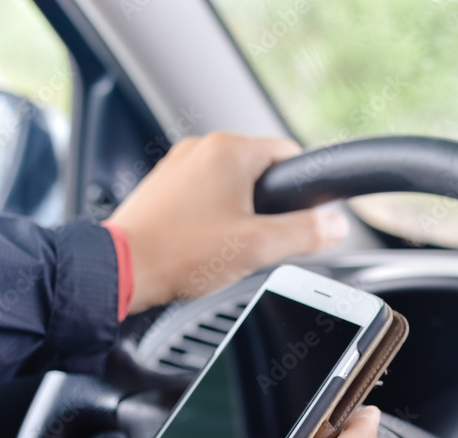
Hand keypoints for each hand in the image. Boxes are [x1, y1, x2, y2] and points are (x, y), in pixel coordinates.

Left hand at [108, 133, 348, 313]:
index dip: (303, 189)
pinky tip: (204, 245)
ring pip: (230, 185)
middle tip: (261, 241)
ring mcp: (178, 166)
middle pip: (260, 172)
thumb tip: (337, 225)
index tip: (304, 216)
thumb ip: (306, 233)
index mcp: (229, 150)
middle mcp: (202, 148)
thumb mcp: (259, 247)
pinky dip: (212, 218)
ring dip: (240, 213)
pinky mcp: (162, 187)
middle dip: (269, 207)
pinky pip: (203, 196)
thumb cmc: (181, 253)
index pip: (289, 154)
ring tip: (228, 247)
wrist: (120, 270)